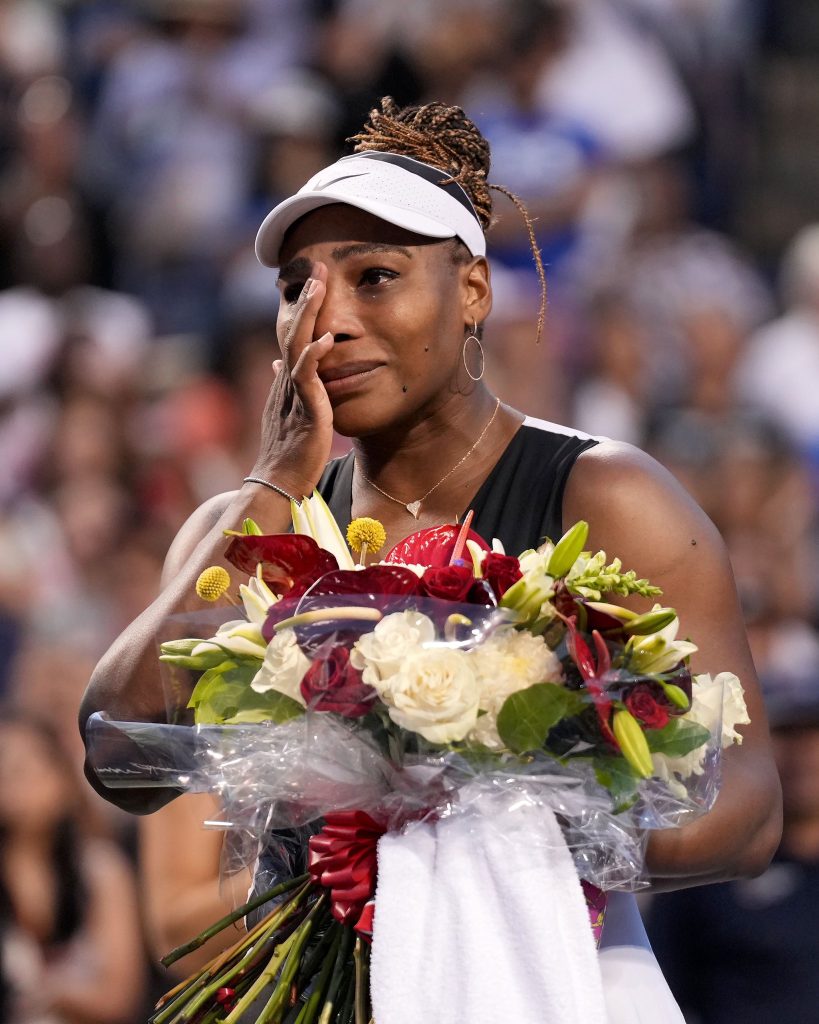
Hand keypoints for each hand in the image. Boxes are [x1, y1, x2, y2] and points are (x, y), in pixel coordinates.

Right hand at [250, 262, 334, 495]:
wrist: (278, 483)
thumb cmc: (287, 452)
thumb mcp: (287, 411)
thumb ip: (287, 386)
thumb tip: (277, 362)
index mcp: (286, 381)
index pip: (291, 334)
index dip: (301, 307)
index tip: (313, 279)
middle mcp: (286, 382)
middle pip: (291, 330)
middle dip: (305, 298)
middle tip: (318, 266)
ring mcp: (293, 395)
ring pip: (296, 344)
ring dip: (309, 313)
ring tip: (319, 285)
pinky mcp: (305, 411)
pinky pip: (307, 378)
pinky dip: (316, 356)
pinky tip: (329, 338)